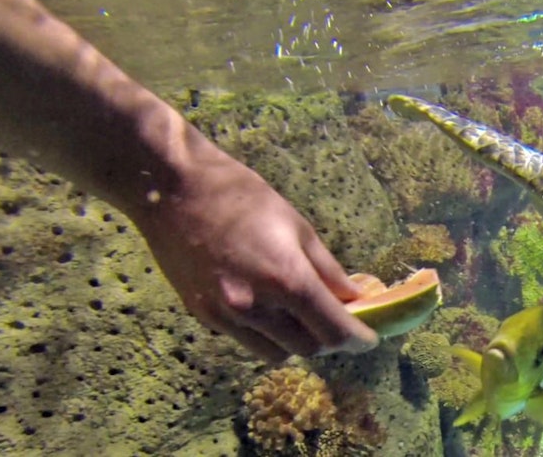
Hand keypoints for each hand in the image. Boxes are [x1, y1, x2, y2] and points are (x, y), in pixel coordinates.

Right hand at [133, 143, 378, 361]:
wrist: (172, 190)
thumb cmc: (242, 197)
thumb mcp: (298, 227)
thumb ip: (328, 270)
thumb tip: (354, 297)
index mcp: (286, 279)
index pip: (333, 329)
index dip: (358, 339)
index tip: (369, 338)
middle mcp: (255, 306)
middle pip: (308, 347)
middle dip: (330, 339)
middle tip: (339, 319)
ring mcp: (226, 316)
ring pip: (276, 351)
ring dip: (298, 340)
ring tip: (302, 314)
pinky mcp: (203, 316)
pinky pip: (247, 340)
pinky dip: (266, 333)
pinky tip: (268, 306)